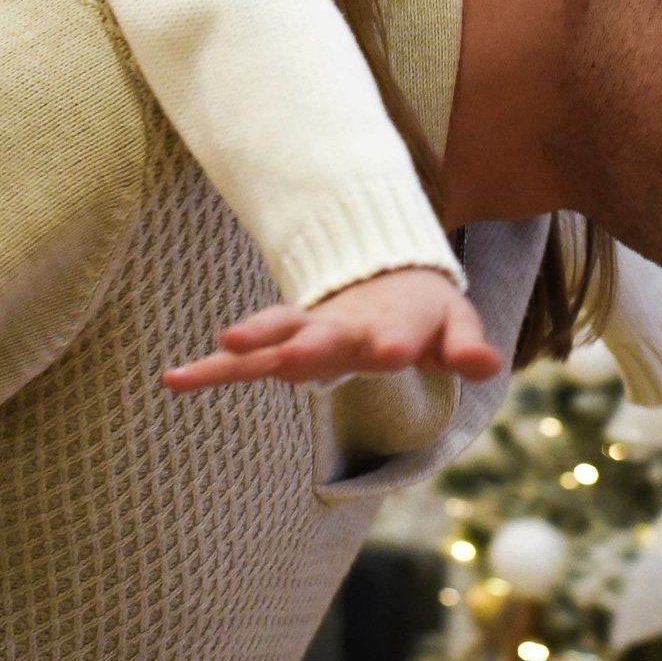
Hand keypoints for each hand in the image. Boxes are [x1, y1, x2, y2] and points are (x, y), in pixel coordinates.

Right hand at [161, 266, 501, 392]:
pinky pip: (243, 362)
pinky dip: (211, 371)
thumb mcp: (456, 326)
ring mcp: (310, 331)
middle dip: (311, 342)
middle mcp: (346, 324)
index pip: (398, 331)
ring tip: (224, 346)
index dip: (398, 340)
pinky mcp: (284, 346)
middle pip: (327, 332)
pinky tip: (172, 381)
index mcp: (394, 322)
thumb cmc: (426, 313)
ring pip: (276, 333)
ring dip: (253, 339)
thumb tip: (489, 365)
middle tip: (295, 356)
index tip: (393, 350)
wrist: (387, 279)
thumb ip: (468, 345)